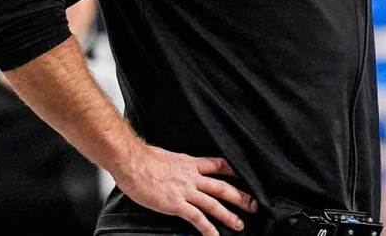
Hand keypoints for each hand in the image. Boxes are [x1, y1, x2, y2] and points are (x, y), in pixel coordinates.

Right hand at [113, 143, 257, 235]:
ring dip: (229, 215)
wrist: (132, 162)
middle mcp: (191, 177)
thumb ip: (175, 163)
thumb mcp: (166, 156)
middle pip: (222, 187)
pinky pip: (196, 218)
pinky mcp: (176, 204)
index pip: (218, 165)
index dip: (233, 171)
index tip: (244, 176)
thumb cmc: (143, 158)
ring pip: (213, 204)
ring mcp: (185, 191)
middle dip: (240, 197)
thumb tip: (174, 165)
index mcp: (190, 163)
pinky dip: (207, 228)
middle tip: (254, 205)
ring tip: (240, 224)